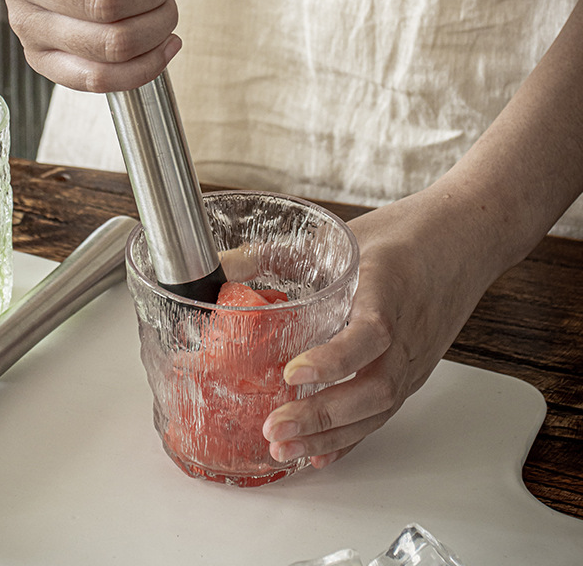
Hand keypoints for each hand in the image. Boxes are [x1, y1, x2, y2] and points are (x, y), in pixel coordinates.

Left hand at [262, 187, 494, 468]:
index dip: (334, 360)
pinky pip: (384, 411)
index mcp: (390, 288)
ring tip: (285, 449)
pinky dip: (351, 436)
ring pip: (379, 409)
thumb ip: (287, 253)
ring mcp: (414, 357)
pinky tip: (320, 454)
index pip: (371, 334)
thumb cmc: (407, 234)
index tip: (293, 373)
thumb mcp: (344, 235)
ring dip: (331, 435)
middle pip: (375, 388)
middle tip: (274, 427)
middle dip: (322, 416)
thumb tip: (223, 265)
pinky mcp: (413, 371)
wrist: (465, 239)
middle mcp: (408, 331)